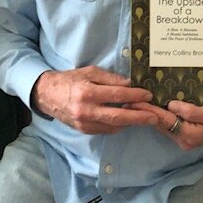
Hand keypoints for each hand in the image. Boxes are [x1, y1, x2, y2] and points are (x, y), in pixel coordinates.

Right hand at [31, 66, 157, 133]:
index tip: (148, 94)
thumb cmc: (70, 79)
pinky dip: (118, 125)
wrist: (47, 95)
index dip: (135, 96)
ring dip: (130, 122)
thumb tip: (129, 84)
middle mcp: (86, 110)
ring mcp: (84, 123)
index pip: (117, 95)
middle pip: (118, 117)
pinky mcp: (83, 131)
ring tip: (144, 117)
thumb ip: (110, 79)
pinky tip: (126, 119)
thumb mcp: (90, 72)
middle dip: (139, 117)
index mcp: (87, 92)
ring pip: (113, 126)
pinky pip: (105, 130)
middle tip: (154, 116)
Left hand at [129, 99, 202, 149]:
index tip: (135, 101)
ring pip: (160, 124)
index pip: (164, 120)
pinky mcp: (181, 133)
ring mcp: (180, 138)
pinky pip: (166, 123)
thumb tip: (172, 105)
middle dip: (143, 112)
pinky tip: (148, 106)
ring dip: (148, 113)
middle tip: (127, 100)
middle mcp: (181, 139)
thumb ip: (191, 111)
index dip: (149, 110)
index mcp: (188, 134)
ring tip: (133, 102)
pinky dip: (156, 114)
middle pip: (158, 123)